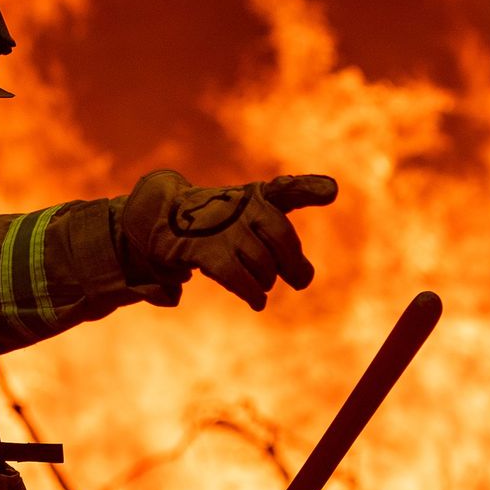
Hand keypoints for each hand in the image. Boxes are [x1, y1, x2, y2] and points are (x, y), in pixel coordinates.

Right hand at [119, 170, 338, 310]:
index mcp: (255, 196)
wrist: (159, 215)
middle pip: (281, 237)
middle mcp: (240, 207)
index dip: (308, 188)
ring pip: (262, 262)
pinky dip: (252, 292)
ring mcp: (221, 227)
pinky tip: (257, 301)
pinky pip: (238, 277)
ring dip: (266, 280)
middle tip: (300, 280)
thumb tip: (305, 275)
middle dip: (293, 263)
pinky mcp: (203, 251)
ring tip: (262, 287)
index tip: (330, 192)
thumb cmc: (215, 224)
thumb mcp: (247, 220)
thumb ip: (281, 245)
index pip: (285, 190)